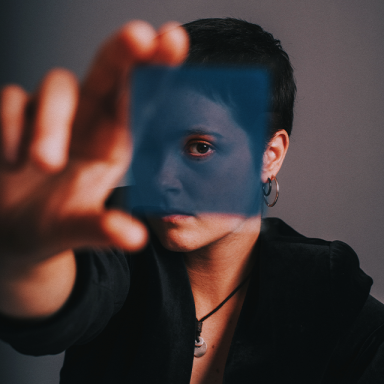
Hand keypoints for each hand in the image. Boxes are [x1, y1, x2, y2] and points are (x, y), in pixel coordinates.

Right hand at [0, 21, 188, 264]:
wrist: (11, 231)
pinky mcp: (14, 117)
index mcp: (111, 143)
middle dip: (124, 52)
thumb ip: (103, 230)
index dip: (156, 70)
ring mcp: (49, 116)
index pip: (137, 101)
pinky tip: (11, 162)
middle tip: (140, 35)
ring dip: (50, 121)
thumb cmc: (54, 224)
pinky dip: (9, 125)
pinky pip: (11, 100)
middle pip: (107, 73)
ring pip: (56, 85)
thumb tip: (134, 238)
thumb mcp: (79, 228)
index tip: (174, 39)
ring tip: (43, 165)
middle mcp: (85, 122)